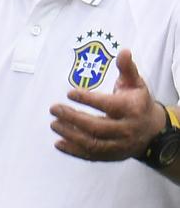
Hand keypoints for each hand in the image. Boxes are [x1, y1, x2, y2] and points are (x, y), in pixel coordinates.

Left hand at [50, 49, 165, 161]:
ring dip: (70, 135)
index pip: (107, 106)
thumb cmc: (137, 102)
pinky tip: (58, 143)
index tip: (69, 92)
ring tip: (53, 123)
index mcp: (131, 110)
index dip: (87, 99)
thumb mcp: (135, 84)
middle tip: (54, 108)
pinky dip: (73, 151)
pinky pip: (91, 156)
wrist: (152, 131)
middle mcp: (126, 130)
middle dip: (73, 118)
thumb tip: (123, 51)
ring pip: (93, 144)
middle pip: (97, 128)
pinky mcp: (112, 156)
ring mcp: (119, 146)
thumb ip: (127, 68)